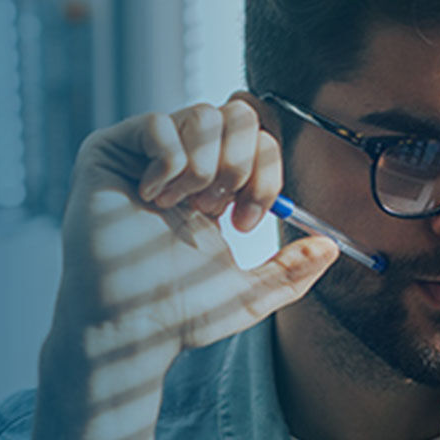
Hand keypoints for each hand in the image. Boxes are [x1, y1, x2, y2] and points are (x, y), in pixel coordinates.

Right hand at [55, 97, 338, 368]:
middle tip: (218, 209)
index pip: (259, 138)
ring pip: (202, 114)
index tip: (246, 222)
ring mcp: (143, 153)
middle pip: (237, 113)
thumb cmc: (176, 313)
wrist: (128, 327)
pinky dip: (167, 164)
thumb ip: (290, 271)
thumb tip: (332, 248)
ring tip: (181, 206)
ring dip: (204, 169)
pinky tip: (151, 198)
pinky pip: (158, 123)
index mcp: (214, 185)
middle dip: (240, 164)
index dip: (267, 172)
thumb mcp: (248, 294)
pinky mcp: (107, 150)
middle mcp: (181, 161)